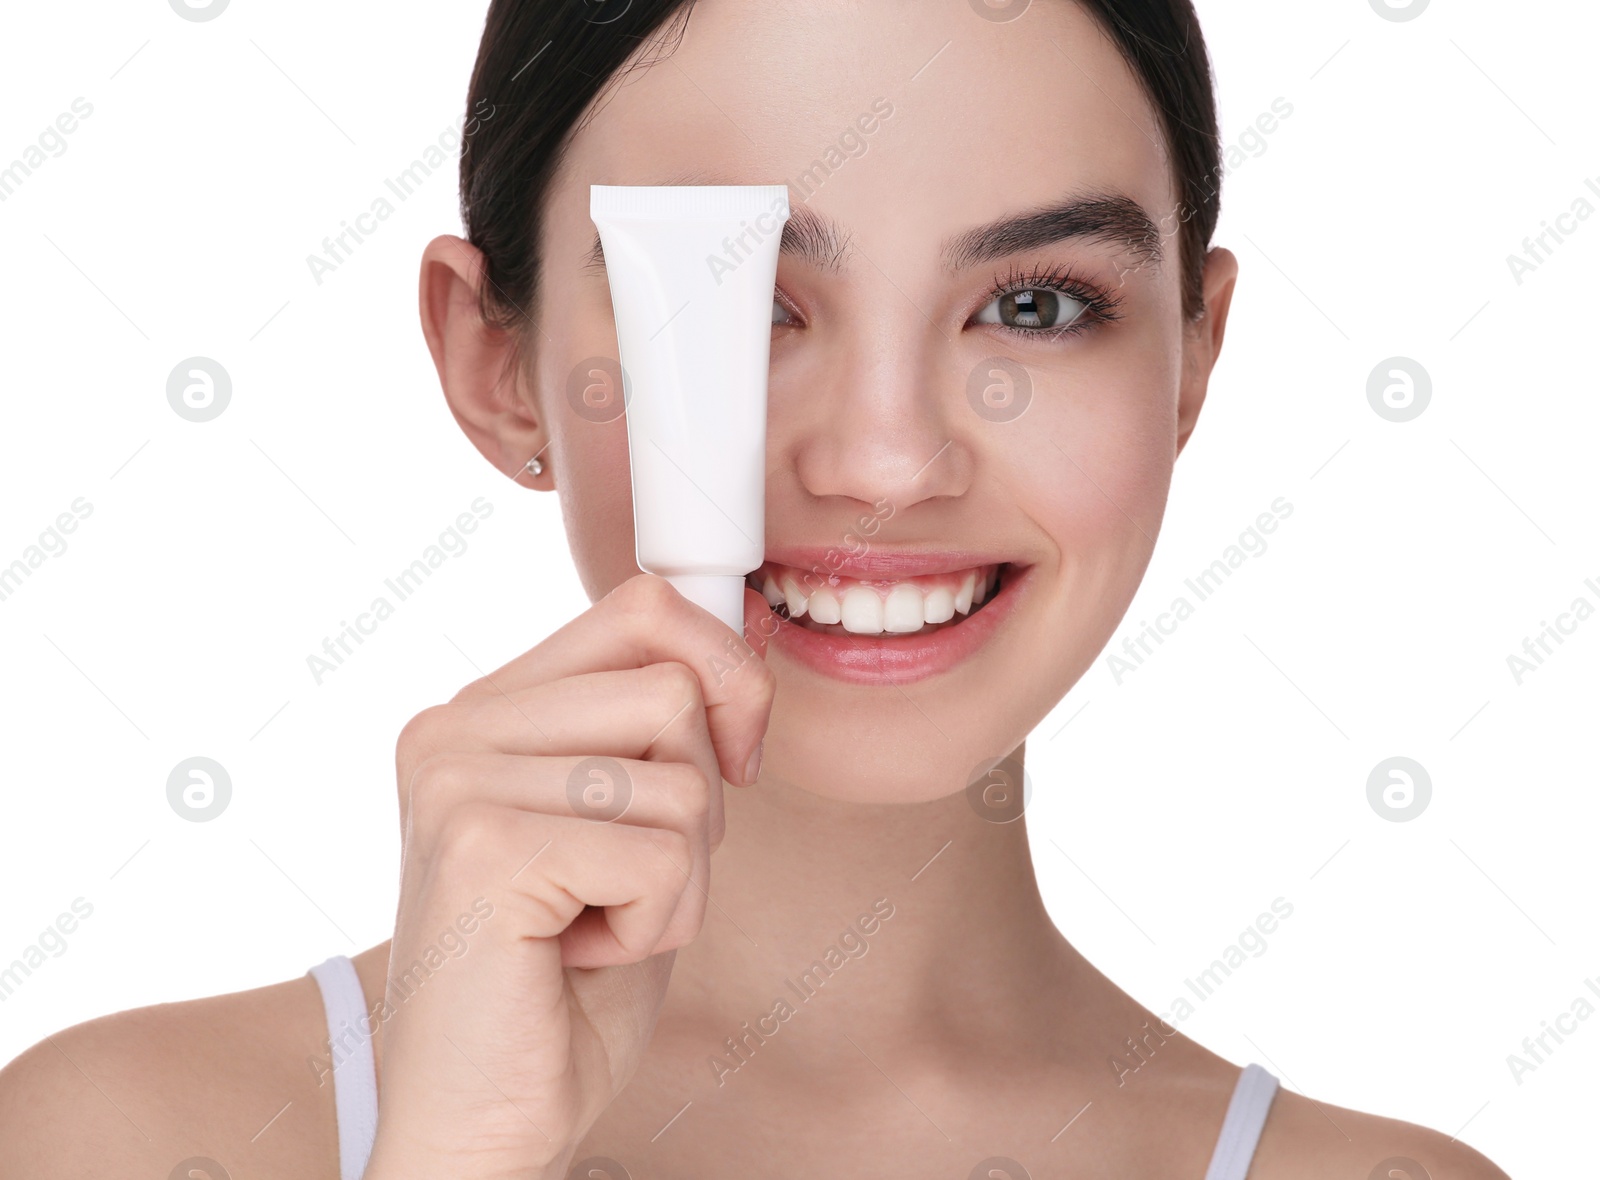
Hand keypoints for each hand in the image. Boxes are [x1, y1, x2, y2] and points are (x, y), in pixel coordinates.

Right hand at [362, 575, 773, 1179]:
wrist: (481, 1117)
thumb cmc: (560, 984)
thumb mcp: (627, 827)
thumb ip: (659, 730)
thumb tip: (742, 627)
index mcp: (485, 710)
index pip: (642, 607)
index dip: (723, 672)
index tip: (732, 759)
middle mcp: (455, 728)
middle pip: (673, 688)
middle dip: (700, 802)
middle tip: (626, 879)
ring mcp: (459, 780)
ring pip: (678, 777)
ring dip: (679, 878)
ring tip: (595, 924)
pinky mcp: (485, 847)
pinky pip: (664, 854)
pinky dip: (656, 924)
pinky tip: (579, 957)